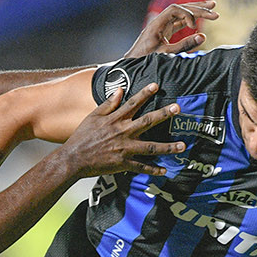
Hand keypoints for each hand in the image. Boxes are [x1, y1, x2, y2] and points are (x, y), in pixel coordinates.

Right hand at [59, 83, 183, 178]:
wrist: (73, 159)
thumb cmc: (81, 137)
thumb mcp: (93, 117)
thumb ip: (108, 104)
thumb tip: (121, 90)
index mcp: (115, 120)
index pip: (132, 103)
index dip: (144, 93)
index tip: (157, 85)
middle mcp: (122, 133)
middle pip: (147, 122)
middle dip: (163, 114)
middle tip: (177, 108)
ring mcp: (124, 149)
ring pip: (150, 147)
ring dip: (167, 147)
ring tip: (182, 146)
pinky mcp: (122, 164)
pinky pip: (141, 167)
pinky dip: (153, 170)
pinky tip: (164, 170)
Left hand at [125, 1, 217, 57]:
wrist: (132, 65)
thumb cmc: (145, 60)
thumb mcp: (165, 54)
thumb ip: (183, 46)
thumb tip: (202, 36)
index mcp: (156, 24)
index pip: (175, 9)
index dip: (188, 14)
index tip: (194, 27)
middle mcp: (159, 22)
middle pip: (181, 8)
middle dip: (198, 8)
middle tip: (214, 8)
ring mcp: (162, 26)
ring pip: (181, 13)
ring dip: (196, 11)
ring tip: (212, 7)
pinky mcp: (165, 32)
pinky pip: (179, 22)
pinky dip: (190, 20)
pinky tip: (200, 21)